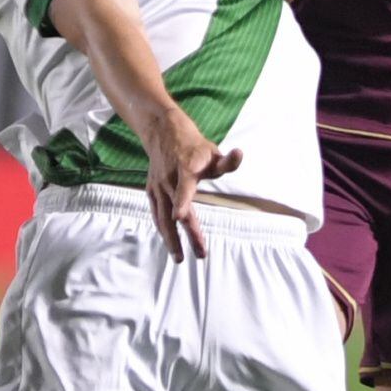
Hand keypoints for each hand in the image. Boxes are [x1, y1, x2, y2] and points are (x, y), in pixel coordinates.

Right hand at [137, 108, 243, 261]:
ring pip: (162, 217)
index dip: (182, 202)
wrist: (163, 133)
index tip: (179, 217)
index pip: (184, 188)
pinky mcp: (151, 190)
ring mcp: (158, 186)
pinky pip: (156, 214)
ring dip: (170, 239)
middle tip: (200, 254)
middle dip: (185, 235)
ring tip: (179, 258)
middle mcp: (169, 180)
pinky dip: (162, 229)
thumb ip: (227, 161)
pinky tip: (170, 243)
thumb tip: (239, 154)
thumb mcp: (212, 151)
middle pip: (174, 211)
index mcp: (185, 169)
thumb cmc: (194, 146)